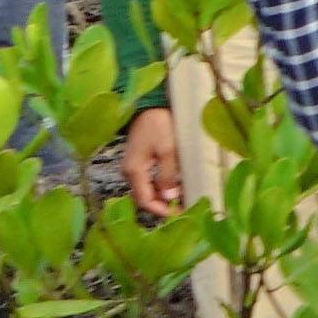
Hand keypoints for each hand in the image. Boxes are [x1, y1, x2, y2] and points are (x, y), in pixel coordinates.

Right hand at [118, 106, 190, 222]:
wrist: (151, 103)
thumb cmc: (160, 124)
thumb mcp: (168, 150)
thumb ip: (167, 175)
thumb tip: (169, 198)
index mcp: (134, 171)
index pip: (145, 200)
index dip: (161, 210)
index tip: (181, 214)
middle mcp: (131, 171)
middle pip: (146, 197)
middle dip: (164, 205)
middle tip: (186, 209)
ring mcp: (135, 166)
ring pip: (149, 189)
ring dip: (165, 196)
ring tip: (186, 200)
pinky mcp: (141, 160)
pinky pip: (151, 179)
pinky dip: (164, 185)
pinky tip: (179, 186)